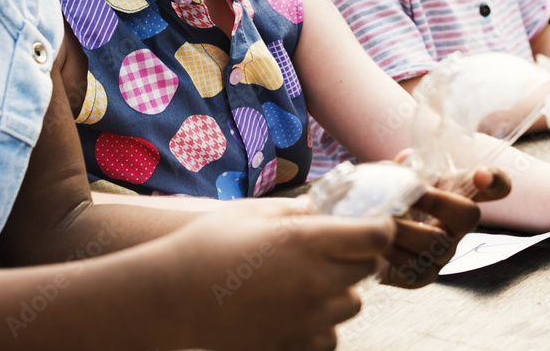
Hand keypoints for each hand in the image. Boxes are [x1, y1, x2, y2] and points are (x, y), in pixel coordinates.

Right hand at [162, 199, 394, 350]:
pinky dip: (321, 324)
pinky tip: (292, 309)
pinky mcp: (294, 345)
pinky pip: (330, 336)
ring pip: (352, 304)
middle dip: (355, 255)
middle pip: (367, 269)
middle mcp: (315, 281)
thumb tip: (322, 212)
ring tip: (302, 280)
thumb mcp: (250, 213)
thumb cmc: (205, 246)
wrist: (169, 297)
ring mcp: (307, 318)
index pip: (375, 235)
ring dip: (339, 290)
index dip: (380, 226)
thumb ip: (294, 212)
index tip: (371, 222)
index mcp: (306, 241)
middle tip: (326, 247)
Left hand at [379, 167, 510, 287]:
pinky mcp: (419, 276)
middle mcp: (453, 228)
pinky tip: (377, 241)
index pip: (493, 187)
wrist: (357, 236)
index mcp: (452, 197)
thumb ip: (402, 168)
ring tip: (378, 215)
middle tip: (413, 193)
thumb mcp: (391, 177)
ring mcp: (440, 255)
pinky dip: (391, 250)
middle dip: (439, 201)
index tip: (481, 175)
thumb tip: (408, 158)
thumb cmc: (382, 202)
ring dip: (403, 226)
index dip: (496, 181)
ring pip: (435, 242)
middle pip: (468, 215)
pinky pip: (412, 266)